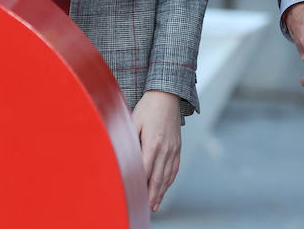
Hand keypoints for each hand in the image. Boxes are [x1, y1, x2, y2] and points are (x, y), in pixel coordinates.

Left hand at [132, 90, 181, 211]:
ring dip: (161, 191)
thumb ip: (130, 138)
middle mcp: (165, 148)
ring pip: (168, 175)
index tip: (135, 194)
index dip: (140, 183)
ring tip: (156, 204)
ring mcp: (174, 149)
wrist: (168, 96)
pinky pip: (175, 168)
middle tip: (147, 207)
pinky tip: (165, 188)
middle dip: (152, 194)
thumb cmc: (148, 107)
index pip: (145, 169)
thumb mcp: (133, 120)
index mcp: (152, 142)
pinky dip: (169, 180)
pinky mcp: (178, 147)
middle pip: (158, 177)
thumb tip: (124, 154)